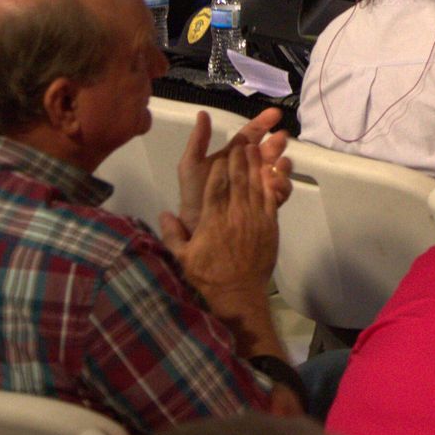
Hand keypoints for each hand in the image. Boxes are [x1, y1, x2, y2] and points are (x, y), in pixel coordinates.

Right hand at [160, 142, 280, 308]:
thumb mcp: (183, 257)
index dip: (220, 168)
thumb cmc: (208, 275)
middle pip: (238, 180)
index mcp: (212, 220)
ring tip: (256, 148)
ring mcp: (254, 218)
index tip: (221, 155)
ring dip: (255, 165)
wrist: (238, 292)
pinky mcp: (269, 224)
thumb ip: (172, 234)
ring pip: (255, 185)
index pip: (216, 187)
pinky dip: (271, 182)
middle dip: (239, 159)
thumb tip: (163, 213)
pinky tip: (271, 169)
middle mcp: (234, 215)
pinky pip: (271, 198)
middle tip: (241, 142)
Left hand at [173, 108, 292, 235]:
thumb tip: (203, 113)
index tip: (275, 114)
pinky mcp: (265, 203)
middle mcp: (248, 168)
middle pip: (268, 151)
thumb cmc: (194, 196)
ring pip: (277, 169)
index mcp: (233, 157)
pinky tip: (275, 182)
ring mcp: (258, 185)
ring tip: (281, 162)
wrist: (194, 228)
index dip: (263, 122)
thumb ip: (198, 141)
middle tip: (281, 138)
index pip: (251, 135)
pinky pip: (279, 192)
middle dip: (277, 142)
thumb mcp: (190, 166)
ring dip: (283, 163)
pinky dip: (282, 185)